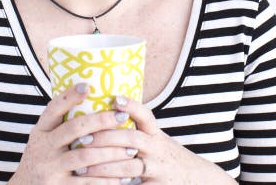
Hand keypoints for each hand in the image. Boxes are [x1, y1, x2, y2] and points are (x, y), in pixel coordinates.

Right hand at [8, 83, 138, 183]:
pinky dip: (106, 179)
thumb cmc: (44, 159)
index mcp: (41, 131)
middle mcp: (43, 147)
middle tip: (122, 116)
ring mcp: (50, 168)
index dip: (69, 96)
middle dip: (101, 120)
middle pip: (74, 128)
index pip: (53, 109)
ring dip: (111, 152)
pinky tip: (122, 176)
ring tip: (130, 149)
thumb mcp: (44, 140)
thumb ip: (62, 125)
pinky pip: (86, 182)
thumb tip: (92, 95)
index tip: (88, 85)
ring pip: (85, 156)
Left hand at [83, 96, 236, 183]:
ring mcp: (157, 169)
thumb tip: (103, 111)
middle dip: (105, 139)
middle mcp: (157, 149)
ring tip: (81, 168)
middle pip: (131, 140)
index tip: (115, 99)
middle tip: (82, 139)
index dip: (131, 106)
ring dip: (102, 168)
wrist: (194, 178)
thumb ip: (135, 130)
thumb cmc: (164, 156)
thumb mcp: (155, 139)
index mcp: (155, 134)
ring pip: (127, 167)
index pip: (146, 116)